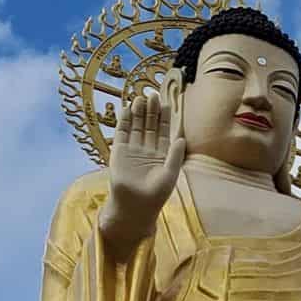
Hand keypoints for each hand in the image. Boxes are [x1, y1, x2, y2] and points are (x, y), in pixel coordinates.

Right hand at [100, 93, 184, 258]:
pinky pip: (122, 133)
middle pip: (149, 124)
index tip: (165, 102)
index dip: (164, 116)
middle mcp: (147, 148)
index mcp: (162, 153)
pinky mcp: (119, 152)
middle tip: (152, 94)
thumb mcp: (170, 174)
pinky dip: (123, 121)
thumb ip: (176, 155)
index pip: (164, 130)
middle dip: (150, 110)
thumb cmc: (156, 194)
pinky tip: (126, 109)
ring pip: (135, 126)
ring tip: (139, 98)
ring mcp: (133, 149)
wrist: (135, 207)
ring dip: (137, 112)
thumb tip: (182, 137)